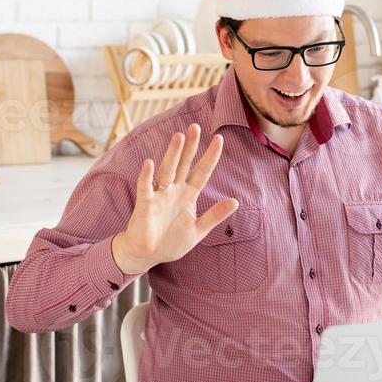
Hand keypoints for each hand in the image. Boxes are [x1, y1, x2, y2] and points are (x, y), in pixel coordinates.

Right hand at [112, 124, 237, 273]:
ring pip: (167, 170)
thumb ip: (215, 215)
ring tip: (178, 137)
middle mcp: (174, 190)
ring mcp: (159, 195)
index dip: (211, 156)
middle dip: (190, 146)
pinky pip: (145, 187)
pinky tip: (149, 163)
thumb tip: (236, 201)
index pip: (202, 172)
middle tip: (195, 127)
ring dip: (172, 154)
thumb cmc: (171, 241)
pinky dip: (146, 176)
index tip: (219, 138)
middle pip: (184, 164)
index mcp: (188, 195)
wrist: (148, 255)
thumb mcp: (198, 230)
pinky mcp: (145, 204)